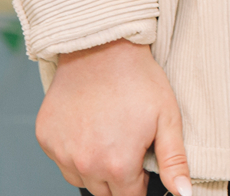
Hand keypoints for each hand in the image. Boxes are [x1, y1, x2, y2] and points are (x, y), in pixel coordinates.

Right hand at [37, 39, 189, 194]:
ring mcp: (61, 153)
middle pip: (104, 191)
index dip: (139, 181)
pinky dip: (74, 150)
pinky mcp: (45, 139)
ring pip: (81, 178)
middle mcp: (84, 164)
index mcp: (117, 165)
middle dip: (118, 175)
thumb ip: (174, 162)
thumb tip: (183, 194)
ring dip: (95, 166)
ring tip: (108, 133)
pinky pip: (62, 159)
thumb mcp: (168, 118)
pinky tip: (88, 126)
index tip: (142, 160)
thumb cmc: (138, 80)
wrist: (102, 48)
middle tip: (127, 142)